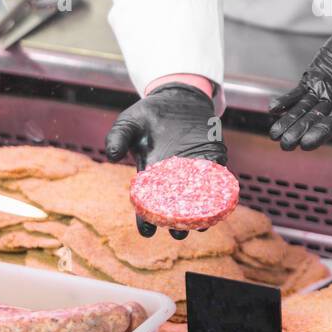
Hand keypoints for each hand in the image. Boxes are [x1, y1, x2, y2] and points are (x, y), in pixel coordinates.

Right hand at [105, 83, 225, 238]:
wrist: (178, 97)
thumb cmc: (150, 114)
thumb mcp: (128, 122)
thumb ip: (117, 137)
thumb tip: (112, 156)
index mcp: (152, 174)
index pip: (148, 204)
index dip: (146, 220)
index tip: (147, 233)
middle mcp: (174, 177)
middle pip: (176, 207)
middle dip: (178, 223)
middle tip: (179, 233)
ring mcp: (195, 168)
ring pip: (199, 198)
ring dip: (202, 213)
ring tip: (201, 225)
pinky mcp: (213, 156)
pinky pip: (218, 176)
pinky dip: (219, 188)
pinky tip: (220, 201)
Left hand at [268, 4, 331, 150]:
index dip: (323, 131)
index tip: (308, 143)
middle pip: (318, 120)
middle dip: (302, 131)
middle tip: (286, 144)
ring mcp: (326, 91)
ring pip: (305, 110)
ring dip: (290, 122)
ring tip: (274, 135)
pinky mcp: (315, 79)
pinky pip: (298, 94)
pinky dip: (286, 101)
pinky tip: (273, 109)